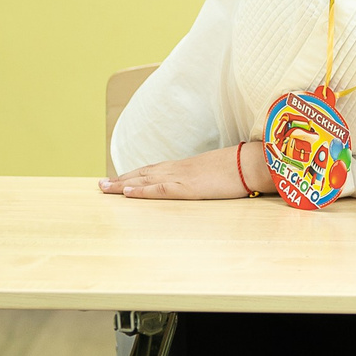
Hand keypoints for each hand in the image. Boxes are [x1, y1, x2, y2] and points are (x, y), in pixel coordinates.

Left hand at [99, 144, 274, 199]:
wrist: (254, 162)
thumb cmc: (243, 168)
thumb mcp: (222, 173)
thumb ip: (210, 177)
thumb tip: (210, 182)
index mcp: (188, 166)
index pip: (156, 170)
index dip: (136, 174)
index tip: (120, 178)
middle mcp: (180, 169)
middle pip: (144, 173)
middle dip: (121, 179)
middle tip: (100, 184)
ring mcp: (182, 177)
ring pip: (144, 179)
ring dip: (122, 184)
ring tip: (103, 188)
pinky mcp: (188, 187)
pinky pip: (159, 189)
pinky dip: (141, 190)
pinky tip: (126, 192)